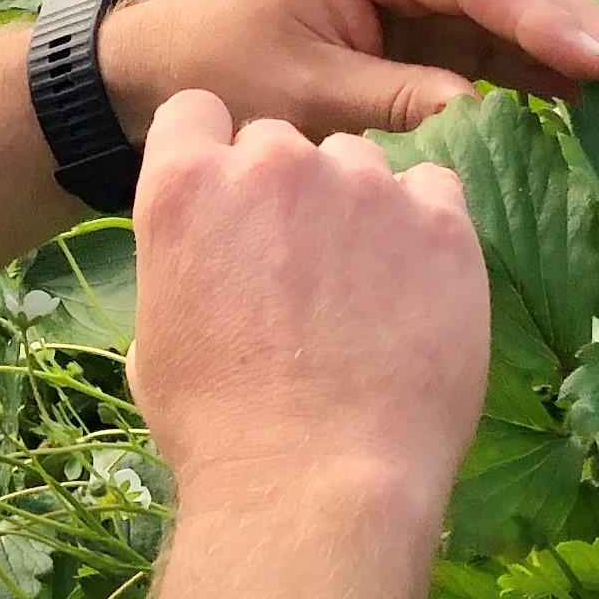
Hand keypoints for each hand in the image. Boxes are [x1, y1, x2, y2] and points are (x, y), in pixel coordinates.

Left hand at [96, 0, 598, 141]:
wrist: (173, 71)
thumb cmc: (223, 67)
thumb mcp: (299, 93)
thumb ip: (389, 102)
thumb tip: (478, 117)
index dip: (549, 23)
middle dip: (593, 38)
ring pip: (527, 20)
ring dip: (589, 60)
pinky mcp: (437, 29)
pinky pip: (507, 52)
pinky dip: (554, 82)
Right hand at [125, 90, 488, 518]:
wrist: (316, 485)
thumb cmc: (221, 432)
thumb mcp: (156, 346)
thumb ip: (182, 272)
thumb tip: (207, 270)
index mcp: (185, 188)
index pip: (195, 114)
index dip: (211, 155)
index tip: (229, 202)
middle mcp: (272, 164)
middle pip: (281, 142)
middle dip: (285, 191)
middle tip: (298, 269)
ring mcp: (364, 185)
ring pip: (361, 162)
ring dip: (358, 207)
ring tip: (362, 290)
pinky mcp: (442, 219)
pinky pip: (436, 190)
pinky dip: (426, 226)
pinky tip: (415, 290)